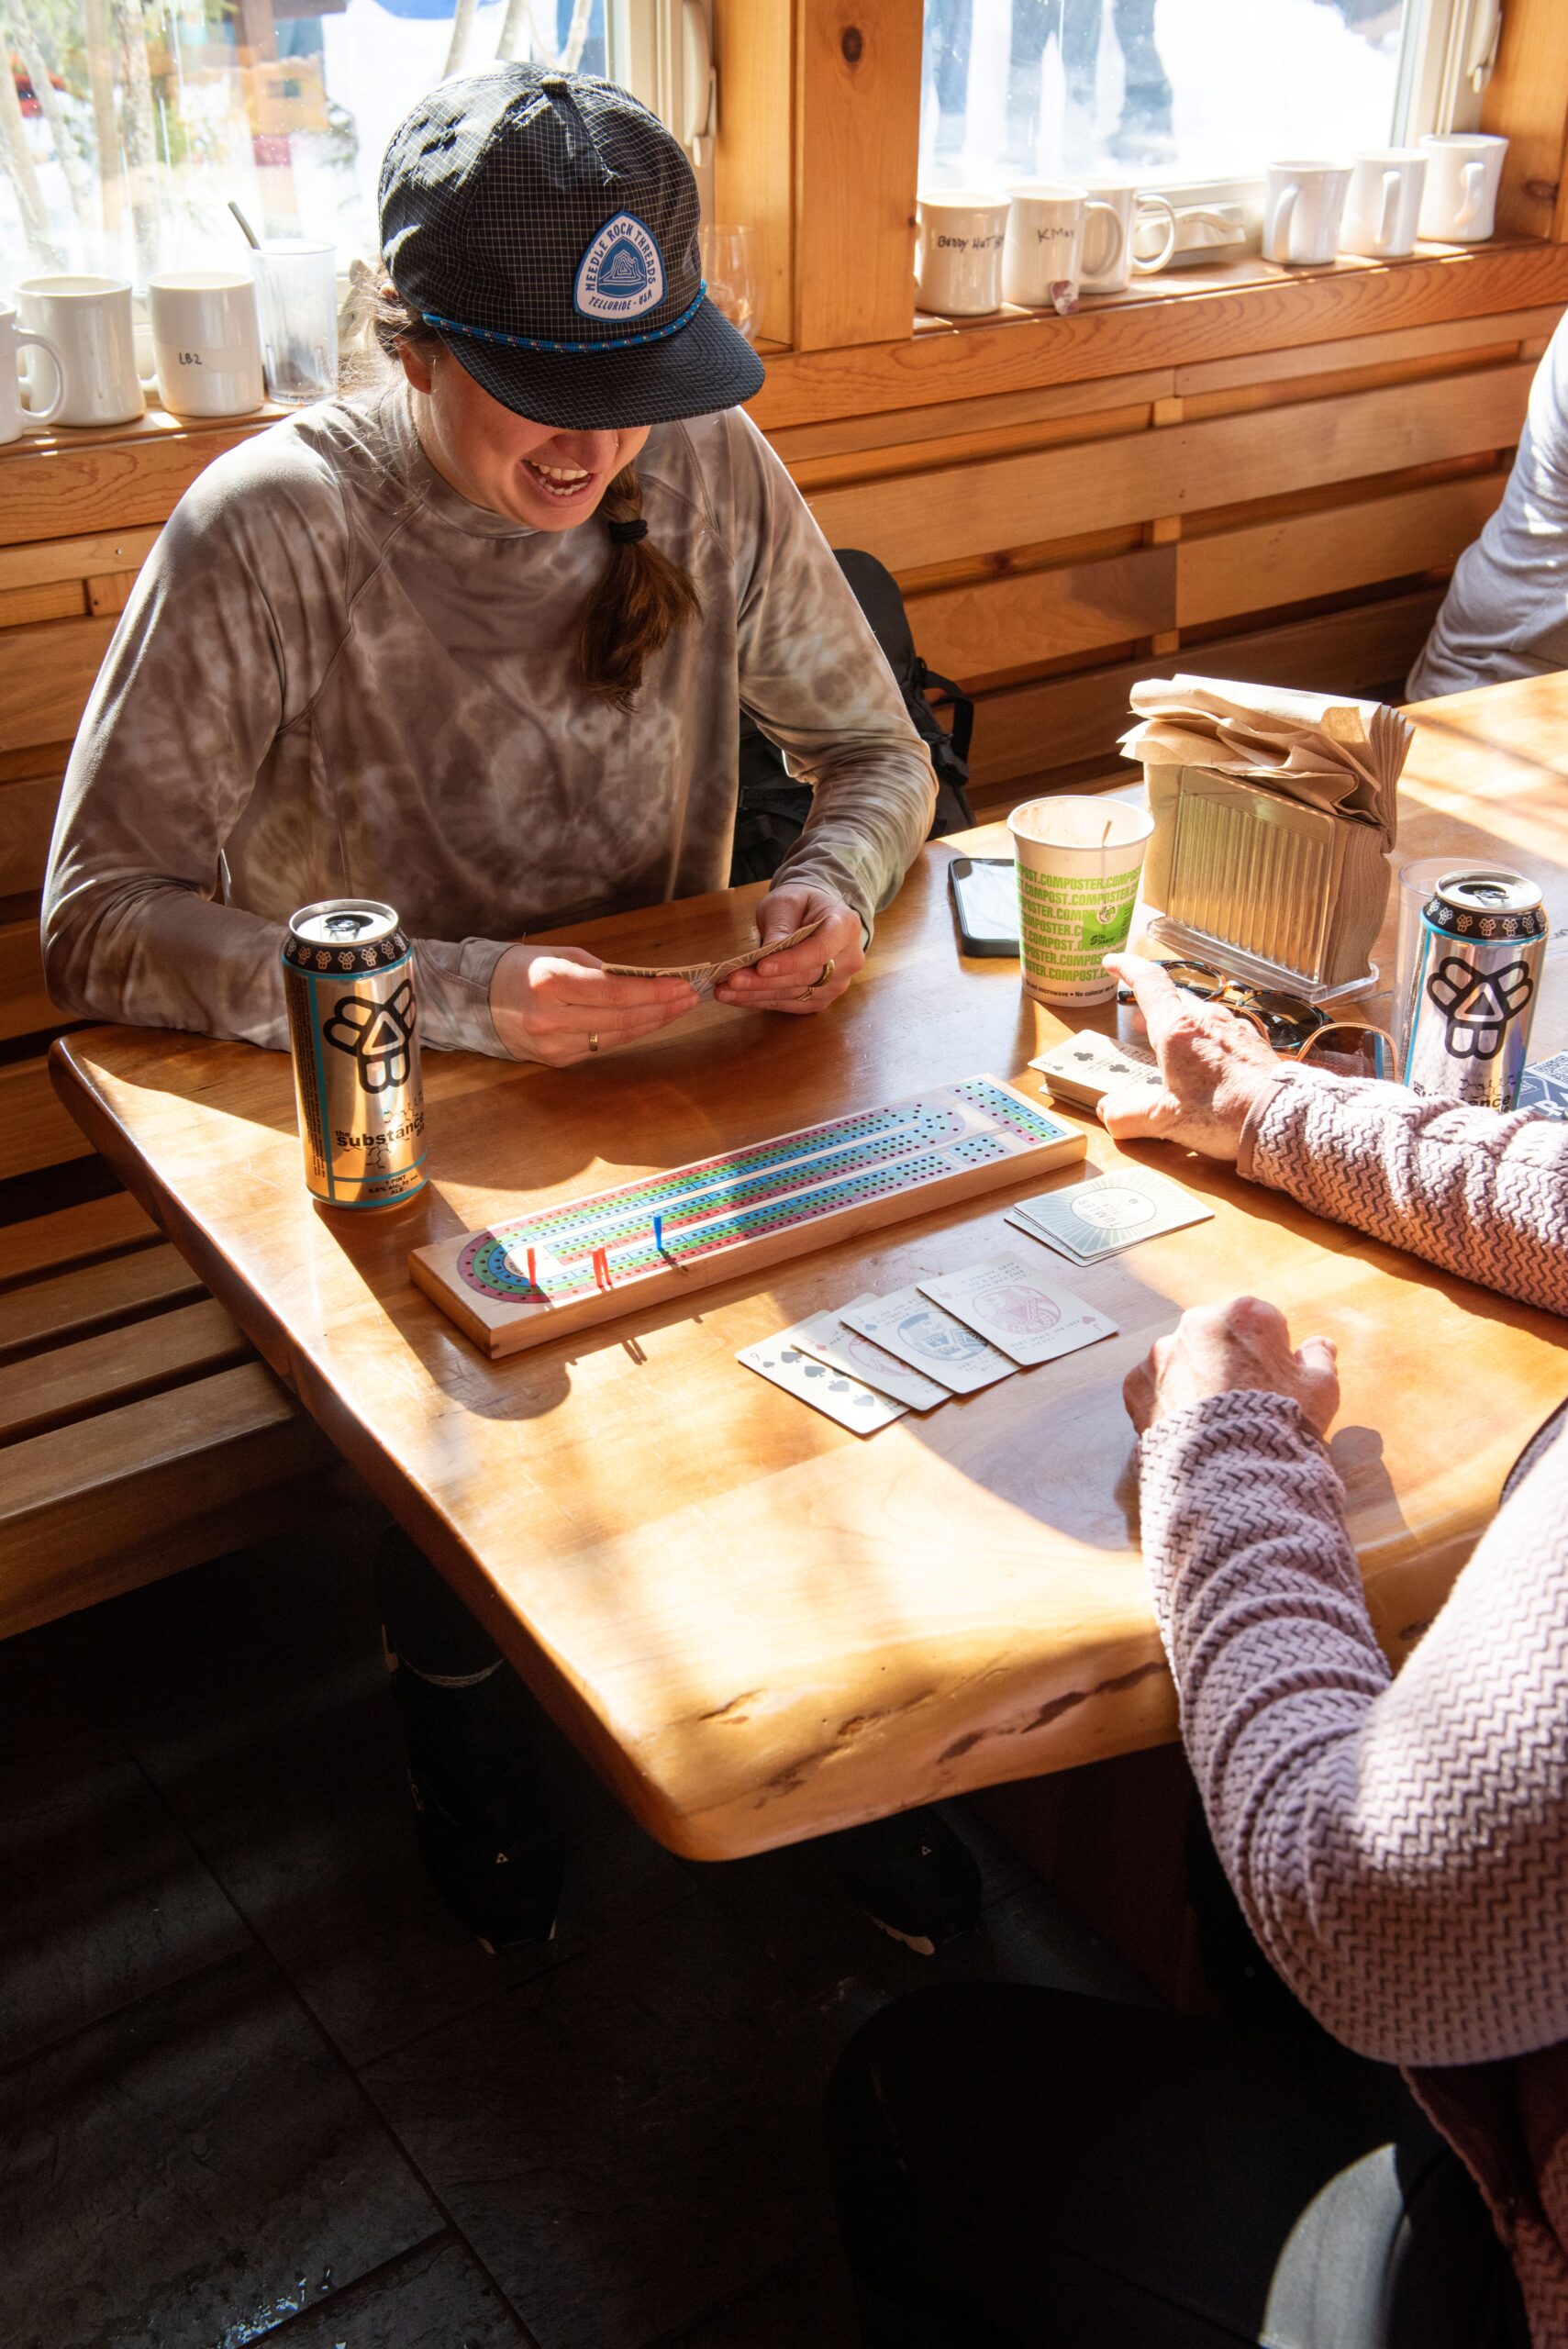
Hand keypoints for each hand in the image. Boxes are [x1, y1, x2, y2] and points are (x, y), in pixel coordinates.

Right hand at [489, 945, 696, 1066]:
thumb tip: (642, 983)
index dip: (654, 992)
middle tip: (690, 997)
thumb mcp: (558, 955)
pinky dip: (629, 1033)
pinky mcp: (556, 1061)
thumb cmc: (520, 969)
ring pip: (617, 1037)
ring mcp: (554, 1045)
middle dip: (662, 1008)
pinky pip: (602, 1047)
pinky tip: (649, 1022)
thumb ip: (600, 971)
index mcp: (551, 984)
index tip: (683, 984)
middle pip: (622, 1018)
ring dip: (652, 1023)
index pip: (616, 993)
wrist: (476, 1001)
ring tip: (679, 1009)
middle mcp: (552, 1018)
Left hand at [713, 885, 865, 1015]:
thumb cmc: (801, 904)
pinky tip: (738, 997)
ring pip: (795, 995)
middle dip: (764, 981)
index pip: (820, 950)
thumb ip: (781, 926)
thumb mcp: (786, 902)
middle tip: (730, 981)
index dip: (791, 961)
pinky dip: (762, 1001)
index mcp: (845, 927)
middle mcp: (849, 960)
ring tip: (724, 991)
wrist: (814, 915)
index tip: (761, 966)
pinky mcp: (821, 999)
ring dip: (757, 995)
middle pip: (805, 976)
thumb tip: (769, 951)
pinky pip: (791, 1004)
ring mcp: (837, 984)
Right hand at [1098, 952, 1281, 1163]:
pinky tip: (1212, 1064)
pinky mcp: (1255, 1046)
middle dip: (1153, 1008)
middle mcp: (1207, 1019)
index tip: (1111, 963)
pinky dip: (1209, 1041)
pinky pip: (1225, 1033)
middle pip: (1175, 999)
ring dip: (1183, 1025)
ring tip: (1173, 1047)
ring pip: (1201, 1015)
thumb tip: (1110, 1113)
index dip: (1127, 968)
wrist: (1282, 1116)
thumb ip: (1130, 1115)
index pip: (1149, 982)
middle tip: (1139, 1023)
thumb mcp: (1166, 1119)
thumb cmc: (1222, 1113)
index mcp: (1177, 1028)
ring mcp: (1235, 1029)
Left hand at [1123, 1296, 1338, 1436]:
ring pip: (1182, 1360)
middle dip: (1227, 1361)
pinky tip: (1187, 1428)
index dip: (1270, 1353)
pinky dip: (1166, 1402)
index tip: (1273, 1381)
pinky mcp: (1135, 1384)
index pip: (1260, 1323)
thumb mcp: (1320, 1389)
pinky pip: (1153, 1387)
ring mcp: (1161, 1353)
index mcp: (1244, 1314)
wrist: (1229, 1472)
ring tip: (1211, 1421)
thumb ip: (1319, 1358)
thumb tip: (1321, 1344)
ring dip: (1194, 1380)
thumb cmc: (1280, 1423)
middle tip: (1241, 1401)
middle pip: (1216, 1337)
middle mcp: (1196, 1323)